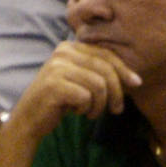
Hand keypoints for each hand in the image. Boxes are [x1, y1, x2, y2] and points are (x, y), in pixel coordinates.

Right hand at [17, 41, 135, 129]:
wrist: (29, 119)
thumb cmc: (60, 101)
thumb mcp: (80, 81)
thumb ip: (99, 72)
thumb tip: (135, 79)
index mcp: (69, 47)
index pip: (105, 54)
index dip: (123, 69)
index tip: (136, 83)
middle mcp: (62, 53)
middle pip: (105, 69)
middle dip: (116, 92)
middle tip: (116, 109)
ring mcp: (56, 68)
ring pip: (99, 85)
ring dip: (100, 104)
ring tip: (91, 112)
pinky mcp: (54, 85)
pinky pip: (86, 97)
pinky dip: (86, 109)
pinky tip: (76, 112)